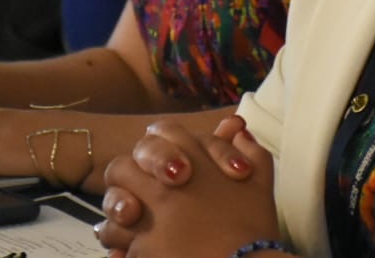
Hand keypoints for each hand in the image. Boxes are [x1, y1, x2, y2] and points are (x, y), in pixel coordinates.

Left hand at [97, 118, 279, 257]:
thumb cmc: (254, 231)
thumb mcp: (260, 185)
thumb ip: (251, 151)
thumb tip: (236, 129)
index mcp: (193, 164)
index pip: (161, 133)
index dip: (159, 146)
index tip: (170, 168)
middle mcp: (165, 188)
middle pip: (122, 167)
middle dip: (126, 179)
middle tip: (139, 197)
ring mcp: (150, 220)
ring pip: (113, 208)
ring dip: (119, 217)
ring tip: (133, 227)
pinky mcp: (142, 252)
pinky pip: (115, 246)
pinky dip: (120, 250)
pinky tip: (131, 253)